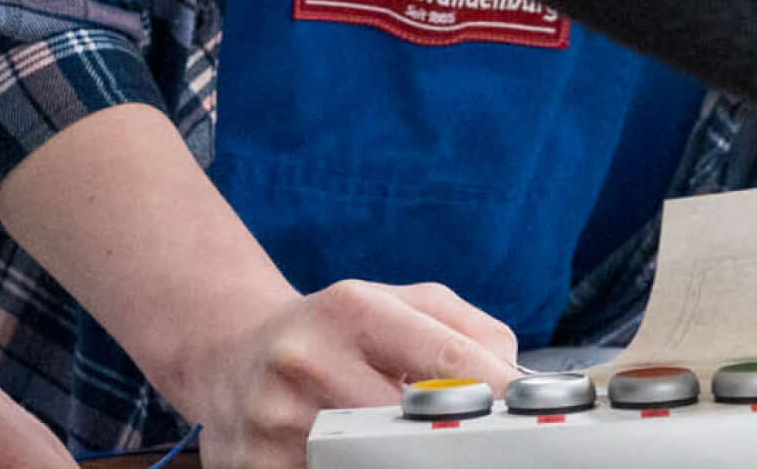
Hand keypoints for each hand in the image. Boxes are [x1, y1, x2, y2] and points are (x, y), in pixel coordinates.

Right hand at [183, 281, 521, 468]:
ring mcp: (276, 423)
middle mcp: (307, 362)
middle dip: (455, 445)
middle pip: (412, 428)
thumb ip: (465, 329)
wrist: (228, 357)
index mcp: (349, 310)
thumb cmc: (332, 334)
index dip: (499, 394)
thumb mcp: (395, 303)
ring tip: (419, 451)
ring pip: (372, 466)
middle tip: (482, 448)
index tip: (528, 415)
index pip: (446, 360)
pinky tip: (366, 461)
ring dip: (406, 463)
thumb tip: (514, 377)